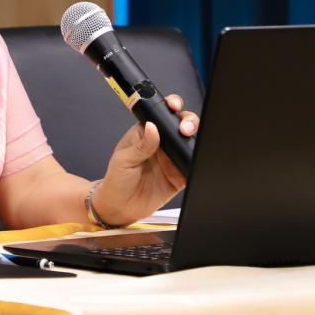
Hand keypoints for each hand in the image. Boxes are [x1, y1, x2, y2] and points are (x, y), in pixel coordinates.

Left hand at [92, 94, 199, 225]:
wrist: (120, 207)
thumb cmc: (116, 180)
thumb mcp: (123, 160)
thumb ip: (140, 145)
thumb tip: (152, 127)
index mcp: (146, 133)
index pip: (162, 114)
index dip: (171, 106)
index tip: (174, 106)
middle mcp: (162, 144)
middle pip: (182, 125)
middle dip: (189, 121)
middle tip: (185, 129)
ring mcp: (172, 159)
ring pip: (191, 142)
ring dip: (196, 139)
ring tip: (190, 140)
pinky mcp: (180, 176)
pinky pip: (194, 165)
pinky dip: (198, 162)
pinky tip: (195, 160)